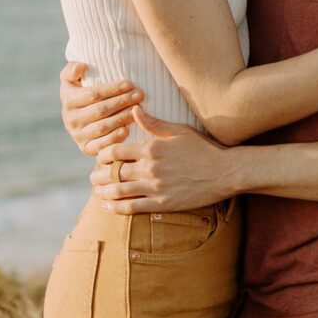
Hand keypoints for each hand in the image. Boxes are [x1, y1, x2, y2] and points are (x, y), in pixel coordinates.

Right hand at [60, 59, 142, 156]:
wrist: (79, 118)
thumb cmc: (80, 92)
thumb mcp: (71, 79)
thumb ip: (72, 70)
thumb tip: (80, 67)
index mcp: (68, 101)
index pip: (93, 94)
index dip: (112, 89)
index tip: (130, 84)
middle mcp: (71, 120)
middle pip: (100, 110)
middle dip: (122, 101)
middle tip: (140, 95)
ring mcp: (78, 136)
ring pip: (102, 127)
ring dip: (122, 118)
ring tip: (138, 109)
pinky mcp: (86, 148)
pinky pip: (101, 145)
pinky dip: (114, 138)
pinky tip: (127, 129)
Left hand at [91, 118, 238, 212]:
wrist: (224, 172)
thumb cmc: (203, 149)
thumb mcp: (179, 130)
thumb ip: (154, 122)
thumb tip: (134, 109)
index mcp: (151, 148)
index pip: (116, 151)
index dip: (103, 155)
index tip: (99, 158)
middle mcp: (150, 168)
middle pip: (114, 172)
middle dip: (100, 175)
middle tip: (93, 177)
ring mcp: (155, 188)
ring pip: (119, 191)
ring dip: (104, 192)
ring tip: (97, 192)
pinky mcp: (162, 204)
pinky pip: (132, 207)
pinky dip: (116, 208)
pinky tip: (107, 207)